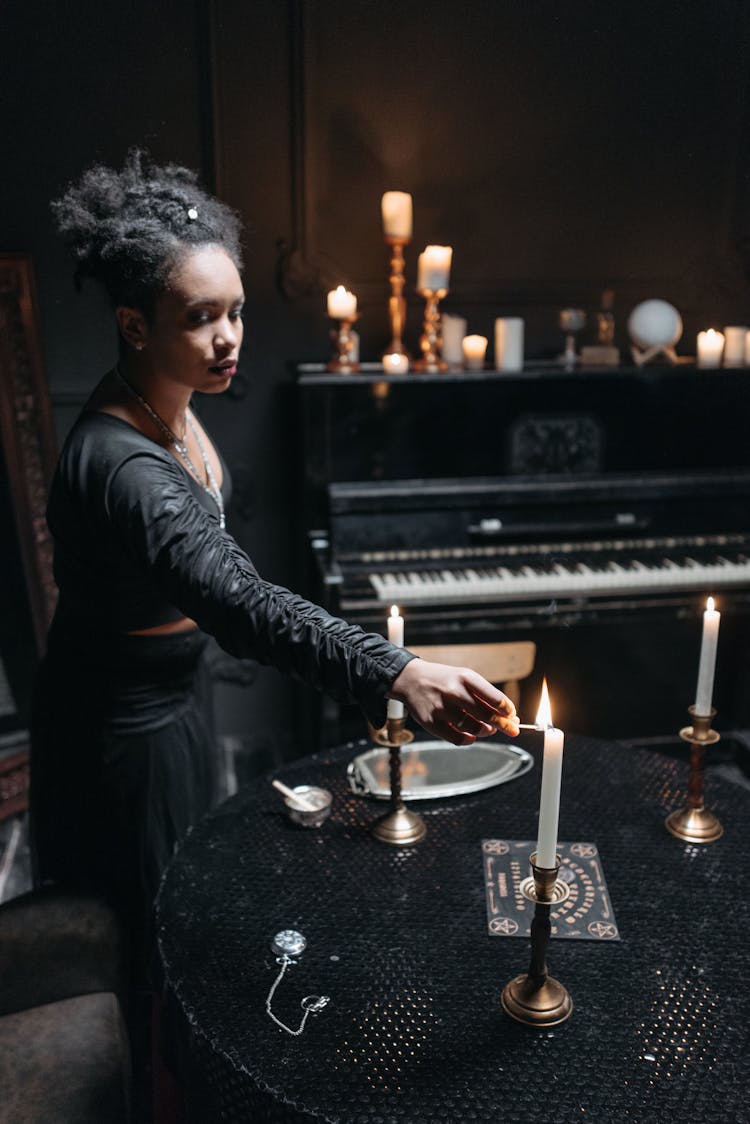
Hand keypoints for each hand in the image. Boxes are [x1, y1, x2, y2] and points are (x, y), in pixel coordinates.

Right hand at [388, 658, 519, 744]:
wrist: (411, 679)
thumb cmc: (444, 680)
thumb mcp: (464, 678)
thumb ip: (484, 695)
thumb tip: (508, 716)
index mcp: (465, 678)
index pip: (495, 698)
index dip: (508, 711)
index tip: (513, 716)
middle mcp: (453, 692)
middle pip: (487, 715)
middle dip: (504, 725)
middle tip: (512, 729)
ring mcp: (441, 708)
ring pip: (473, 728)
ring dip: (486, 731)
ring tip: (488, 729)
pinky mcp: (431, 722)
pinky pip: (457, 739)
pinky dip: (469, 740)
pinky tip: (471, 736)